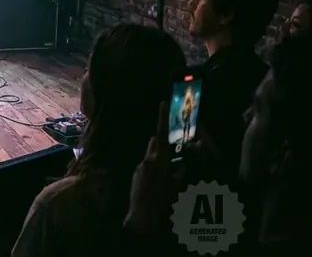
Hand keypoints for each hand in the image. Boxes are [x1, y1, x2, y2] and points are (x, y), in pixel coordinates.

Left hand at [126, 102, 183, 231]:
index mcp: (159, 160)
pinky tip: (160, 177)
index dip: (162, 118)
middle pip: (155, 142)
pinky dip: (154, 165)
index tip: (162, 104)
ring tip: (169, 165)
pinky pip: (146, 163)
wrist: (142, 215)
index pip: (161, 135)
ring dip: (159, 153)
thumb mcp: (176, 186)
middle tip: (173, 144)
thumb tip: (182, 163)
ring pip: (150, 152)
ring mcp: (140, 166)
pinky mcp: (136, 173)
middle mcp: (147, 160)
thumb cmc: (162, 201)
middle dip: (163, 140)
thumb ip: (179, 172)